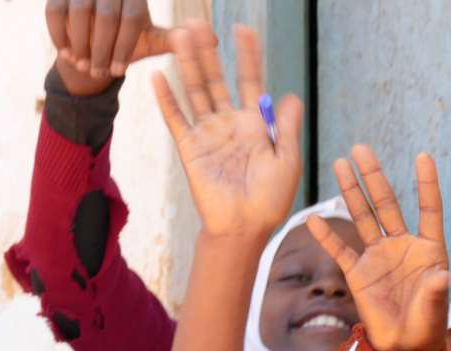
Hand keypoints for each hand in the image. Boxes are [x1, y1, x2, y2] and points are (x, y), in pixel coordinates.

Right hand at [48, 0, 176, 95]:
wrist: (96, 38)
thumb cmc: (129, 40)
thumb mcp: (153, 40)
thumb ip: (175, 40)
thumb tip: (211, 38)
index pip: (130, 18)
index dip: (123, 47)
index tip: (119, 71)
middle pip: (105, 17)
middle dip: (102, 50)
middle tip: (99, 72)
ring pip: (79, 13)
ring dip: (80, 44)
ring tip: (84, 66)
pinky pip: (54, 12)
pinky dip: (59, 35)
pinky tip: (66, 55)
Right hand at [152, 20, 303, 242]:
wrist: (245, 227)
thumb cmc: (270, 199)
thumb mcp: (287, 160)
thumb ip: (287, 127)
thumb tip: (292, 95)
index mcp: (255, 126)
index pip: (250, 82)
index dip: (248, 57)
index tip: (245, 31)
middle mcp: (229, 124)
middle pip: (217, 80)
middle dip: (210, 53)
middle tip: (201, 24)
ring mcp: (208, 134)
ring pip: (196, 92)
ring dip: (189, 65)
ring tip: (180, 36)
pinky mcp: (190, 148)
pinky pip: (176, 119)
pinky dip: (167, 99)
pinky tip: (158, 76)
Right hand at [308, 144, 449, 350]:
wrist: (403, 350)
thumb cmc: (427, 327)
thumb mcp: (435, 310)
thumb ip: (437, 292)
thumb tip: (443, 276)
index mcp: (428, 250)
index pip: (429, 209)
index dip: (426, 184)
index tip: (423, 156)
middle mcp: (402, 247)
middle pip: (387, 204)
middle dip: (373, 176)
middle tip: (361, 149)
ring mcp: (378, 258)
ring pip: (363, 218)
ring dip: (351, 192)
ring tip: (339, 163)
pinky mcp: (359, 274)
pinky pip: (340, 251)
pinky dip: (327, 236)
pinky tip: (314, 218)